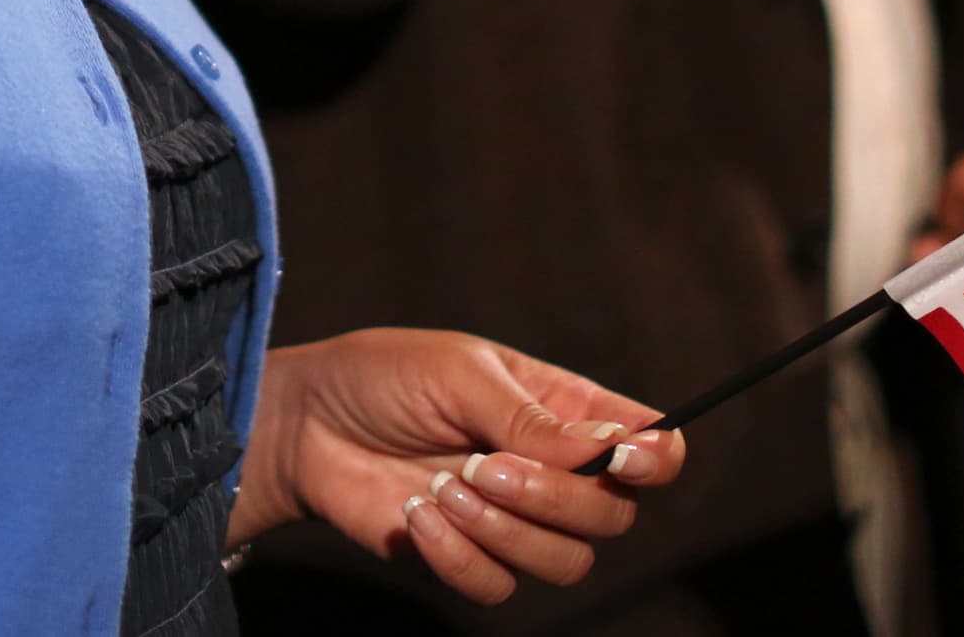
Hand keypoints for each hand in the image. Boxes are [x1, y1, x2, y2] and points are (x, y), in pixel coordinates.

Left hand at [232, 329, 680, 605]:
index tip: (622, 460)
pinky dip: (459, 556)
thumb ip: (532, 419)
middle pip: (614, 517)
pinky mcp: (469, 559)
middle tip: (483, 464)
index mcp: (566, 412)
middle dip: (555, 499)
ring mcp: (515, 522)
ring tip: (444, 486)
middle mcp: (554, 472)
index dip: (655, 460)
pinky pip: (499, 587)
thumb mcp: (459, 375)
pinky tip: (418, 514)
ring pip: (566, 564)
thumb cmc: (387, 376)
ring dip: (505, 530)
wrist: (308, 424)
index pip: (651, 446)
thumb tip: (607, 454)